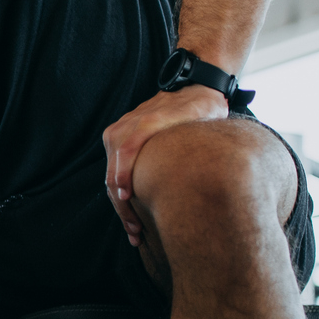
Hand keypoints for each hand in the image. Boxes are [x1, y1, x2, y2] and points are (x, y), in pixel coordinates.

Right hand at [102, 85, 228, 245]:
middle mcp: (128, 125)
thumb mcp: (207, 116)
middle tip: (136, 232)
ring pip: (111, 174)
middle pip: (115, 168)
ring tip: (133, 231)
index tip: (127, 198)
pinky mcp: (119, 139)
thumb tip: (201, 168)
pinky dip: (120, 193)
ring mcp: (120, 132)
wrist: (194, 86)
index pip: (127, 148)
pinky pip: (114, 169)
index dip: (124, 174)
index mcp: (147, 121)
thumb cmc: (204, 107)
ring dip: (120, 204)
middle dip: (122, 204)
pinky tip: (130, 214)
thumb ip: (198, 135)